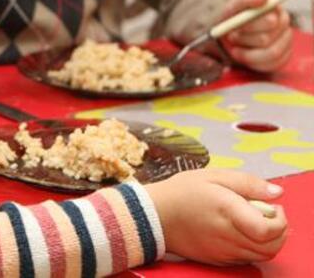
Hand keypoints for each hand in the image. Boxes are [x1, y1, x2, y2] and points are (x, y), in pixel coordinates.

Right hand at [146, 169, 287, 265]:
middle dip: (279, 231)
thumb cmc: (180, 192)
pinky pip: (245, 258)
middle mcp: (227, 235)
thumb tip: (275, 192)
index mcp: (227, 211)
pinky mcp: (217, 259)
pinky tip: (238, 231)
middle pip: (271, 246)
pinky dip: (251, 247)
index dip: (279, 220)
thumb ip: (247, 183)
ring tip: (251, 221)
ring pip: (261, 255)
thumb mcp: (213, 175)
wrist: (153, 215)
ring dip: (266, 240)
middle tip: (266, 214)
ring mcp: (222, 250)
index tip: (272, 207)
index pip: (269, 229)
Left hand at [220, 0, 292, 71]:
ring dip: (247, 53)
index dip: (250, 27)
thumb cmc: (230, 20)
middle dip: (244, 40)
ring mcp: (285, 41)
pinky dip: (252, 62)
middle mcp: (282, 24)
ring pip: (271, 54)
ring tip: (236, 47)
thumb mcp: (232, 8)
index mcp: (274, 9)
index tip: (235, 28)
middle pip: (267, 39)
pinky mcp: (282, 58)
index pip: (269, 22)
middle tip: (232, 37)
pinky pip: (271, 65)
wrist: (224, 37)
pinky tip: (243, 55)